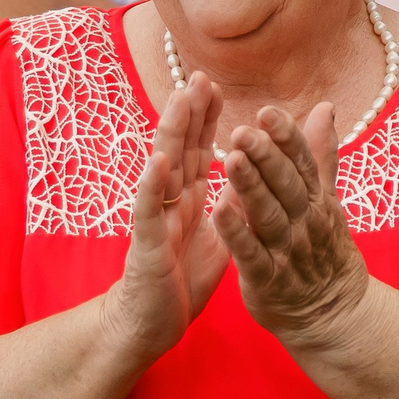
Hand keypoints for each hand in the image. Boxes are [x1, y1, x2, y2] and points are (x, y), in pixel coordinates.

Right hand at [100, 72, 231, 365]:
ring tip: (179, 100)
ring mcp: (156, 217)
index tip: (214, 85)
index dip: (205, 118)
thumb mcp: (217, 236)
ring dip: (170, 133)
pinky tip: (158, 160)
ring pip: (162, 167)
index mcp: (189, 197)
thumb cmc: (182, 279)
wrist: (153, 323)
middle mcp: (170, 200)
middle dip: (189, 112)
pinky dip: (152, 183)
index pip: (197, 148)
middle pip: (179, 147)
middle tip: (199, 75)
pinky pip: (148, 209)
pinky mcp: (147, 242)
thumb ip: (229, 205)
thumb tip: (252, 179)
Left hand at [213, 102, 369, 342]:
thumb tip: (325, 108)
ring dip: (250, 188)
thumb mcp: (327, 199)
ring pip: (268, 215)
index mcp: (315, 198)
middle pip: (285, 184)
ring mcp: (287, 251)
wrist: (333, 313)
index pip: (302, 161)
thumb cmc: (323, 249)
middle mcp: (304, 221)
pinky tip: (217, 211)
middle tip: (242, 131)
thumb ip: (320, 154)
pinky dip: (236, 233)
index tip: (267, 112)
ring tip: (230, 160)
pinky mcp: (267, 280)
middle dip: (265, 157)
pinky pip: (251, 254)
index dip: (286, 137)